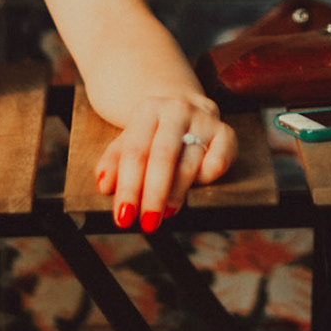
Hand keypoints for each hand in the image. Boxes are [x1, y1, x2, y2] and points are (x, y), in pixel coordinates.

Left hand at [95, 93, 234, 231]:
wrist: (183, 107)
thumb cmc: (152, 134)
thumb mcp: (128, 143)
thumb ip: (113, 163)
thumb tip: (104, 185)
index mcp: (148, 110)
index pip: (135, 151)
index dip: (128, 187)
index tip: (123, 216)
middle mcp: (177, 110)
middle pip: (163, 156)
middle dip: (154, 194)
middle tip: (147, 223)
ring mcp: (204, 119)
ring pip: (190, 162)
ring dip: (177, 193)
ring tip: (166, 213)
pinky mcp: (226, 132)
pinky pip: (218, 163)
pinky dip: (206, 179)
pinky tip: (195, 187)